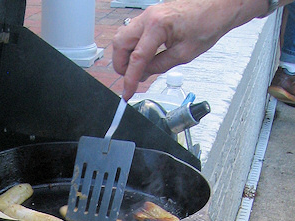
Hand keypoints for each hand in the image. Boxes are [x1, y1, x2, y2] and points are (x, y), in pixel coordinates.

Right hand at [112, 0, 269, 99]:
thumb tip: (144, 74)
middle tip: (131, 79)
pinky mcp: (151, 15)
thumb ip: (159, 66)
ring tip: (139, 68)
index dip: (130, 79)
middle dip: (122, 65)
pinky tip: (144, 57)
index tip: (127, 93)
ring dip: (126, 55)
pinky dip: (133, 46)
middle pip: (120, 44)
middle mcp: (149, 16)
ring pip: (123, 37)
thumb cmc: (208, 22)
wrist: (219, 5)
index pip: (136, 58)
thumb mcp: (184, 54)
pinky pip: (133, 32)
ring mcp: (148, 14)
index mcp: (157, 25)